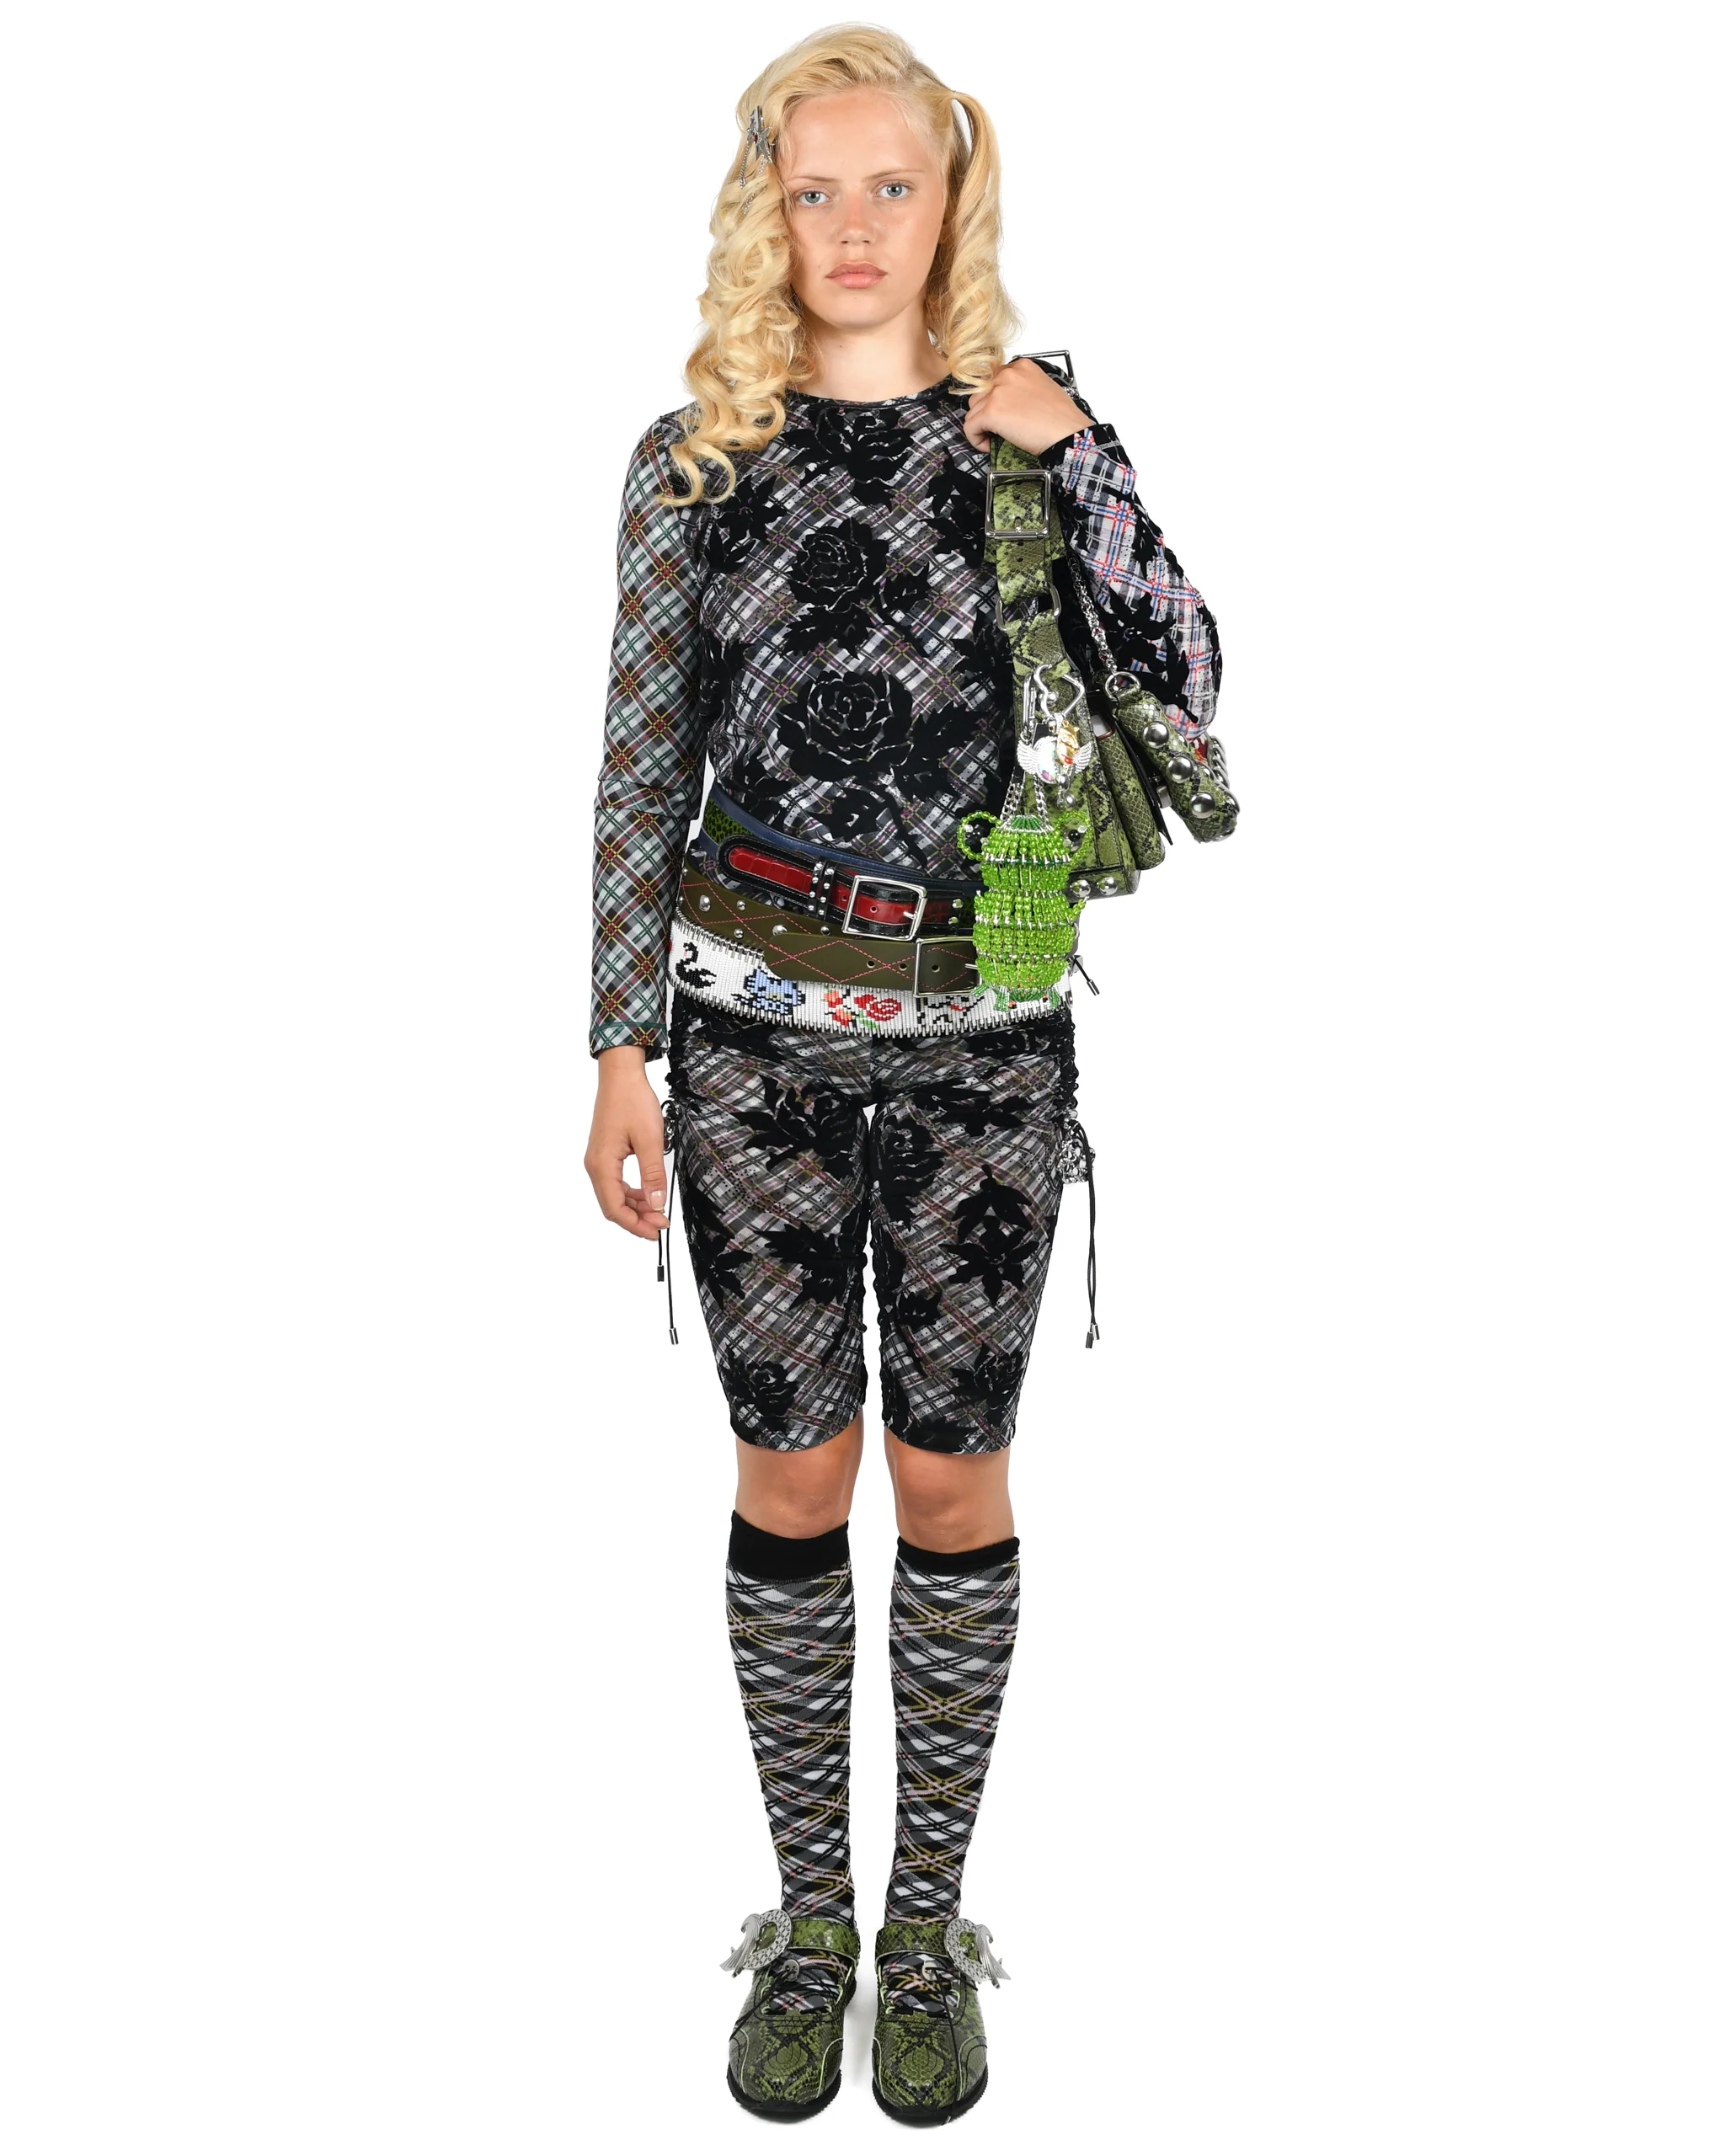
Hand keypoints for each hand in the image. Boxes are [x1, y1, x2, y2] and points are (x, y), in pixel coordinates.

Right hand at [586, 1046, 670, 1239]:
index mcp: (602, 1165)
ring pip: (614, 1196)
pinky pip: (615, 1182)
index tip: (656, 1232)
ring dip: (635, 1206)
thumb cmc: (632, 1101)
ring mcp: (598, 1160)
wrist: (620, 1076)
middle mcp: (595, 1165)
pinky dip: (631, 1193)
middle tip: (661, 1223)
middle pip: (612, 1206)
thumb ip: (653, 1174)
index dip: (635, 1225)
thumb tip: (656, 1203)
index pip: (614, 1208)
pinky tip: (648, 1193)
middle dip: (637, 1219)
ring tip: (658, 1210)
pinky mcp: (604, 1155)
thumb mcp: (650, 1140)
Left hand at [961, 357, 1090, 456]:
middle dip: (985, 412)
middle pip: (979, 394)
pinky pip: (970, 427)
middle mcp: (1007, 375)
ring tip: (995, 437)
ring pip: (972, 411)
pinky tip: (988, 445)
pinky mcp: (991, 412)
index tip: (1001, 412)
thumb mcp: (1042, 389)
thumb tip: (1008, 402)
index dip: (993, 399)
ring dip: (981, 426)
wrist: (1067, 434)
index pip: (992, 380)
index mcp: (1021, 367)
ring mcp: (997, 393)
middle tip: (998, 427)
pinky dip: (975, 439)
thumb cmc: (1062, 418)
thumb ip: (1022, 389)